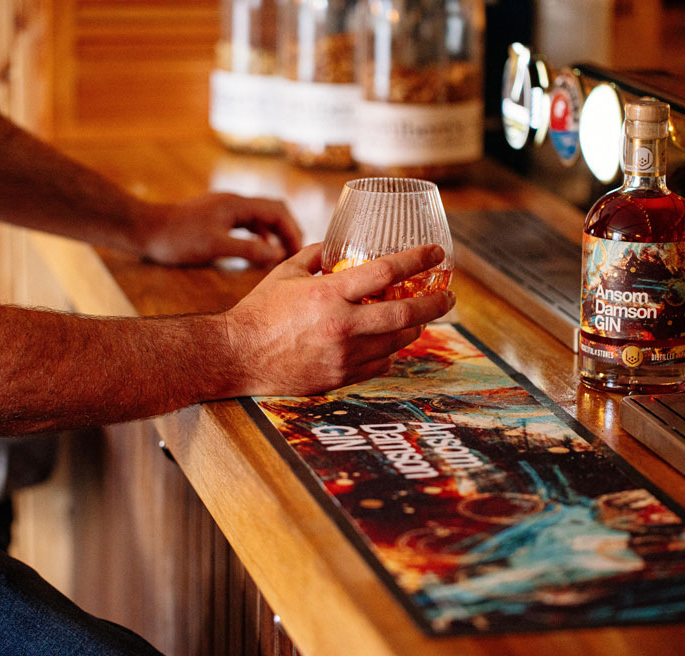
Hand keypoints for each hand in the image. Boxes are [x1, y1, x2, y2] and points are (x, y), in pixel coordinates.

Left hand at [134, 192, 302, 266]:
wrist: (145, 229)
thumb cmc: (177, 238)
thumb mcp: (216, 247)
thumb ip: (249, 250)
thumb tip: (278, 254)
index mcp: (237, 204)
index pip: (278, 211)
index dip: (293, 230)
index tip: (300, 251)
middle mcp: (234, 202)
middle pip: (272, 211)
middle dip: (287, 231)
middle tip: (295, 254)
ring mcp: (224, 209)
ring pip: (259, 218)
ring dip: (273, 234)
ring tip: (280, 255)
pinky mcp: (216, 218)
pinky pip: (246, 224)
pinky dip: (257, 236)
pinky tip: (257, 251)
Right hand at [221, 243, 454, 395]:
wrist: (236, 356)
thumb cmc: (259, 311)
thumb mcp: (286, 272)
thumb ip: (317, 257)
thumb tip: (339, 247)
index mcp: (328, 294)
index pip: (385, 272)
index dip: (416, 260)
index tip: (436, 253)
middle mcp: (341, 326)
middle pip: (405, 315)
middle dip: (434, 304)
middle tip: (448, 296)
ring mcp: (342, 356)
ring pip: (396, 343)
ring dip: (414, 328)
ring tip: (420, 317)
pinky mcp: (339, 378)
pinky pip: (379, 364)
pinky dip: (389, 352)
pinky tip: (388, 343)